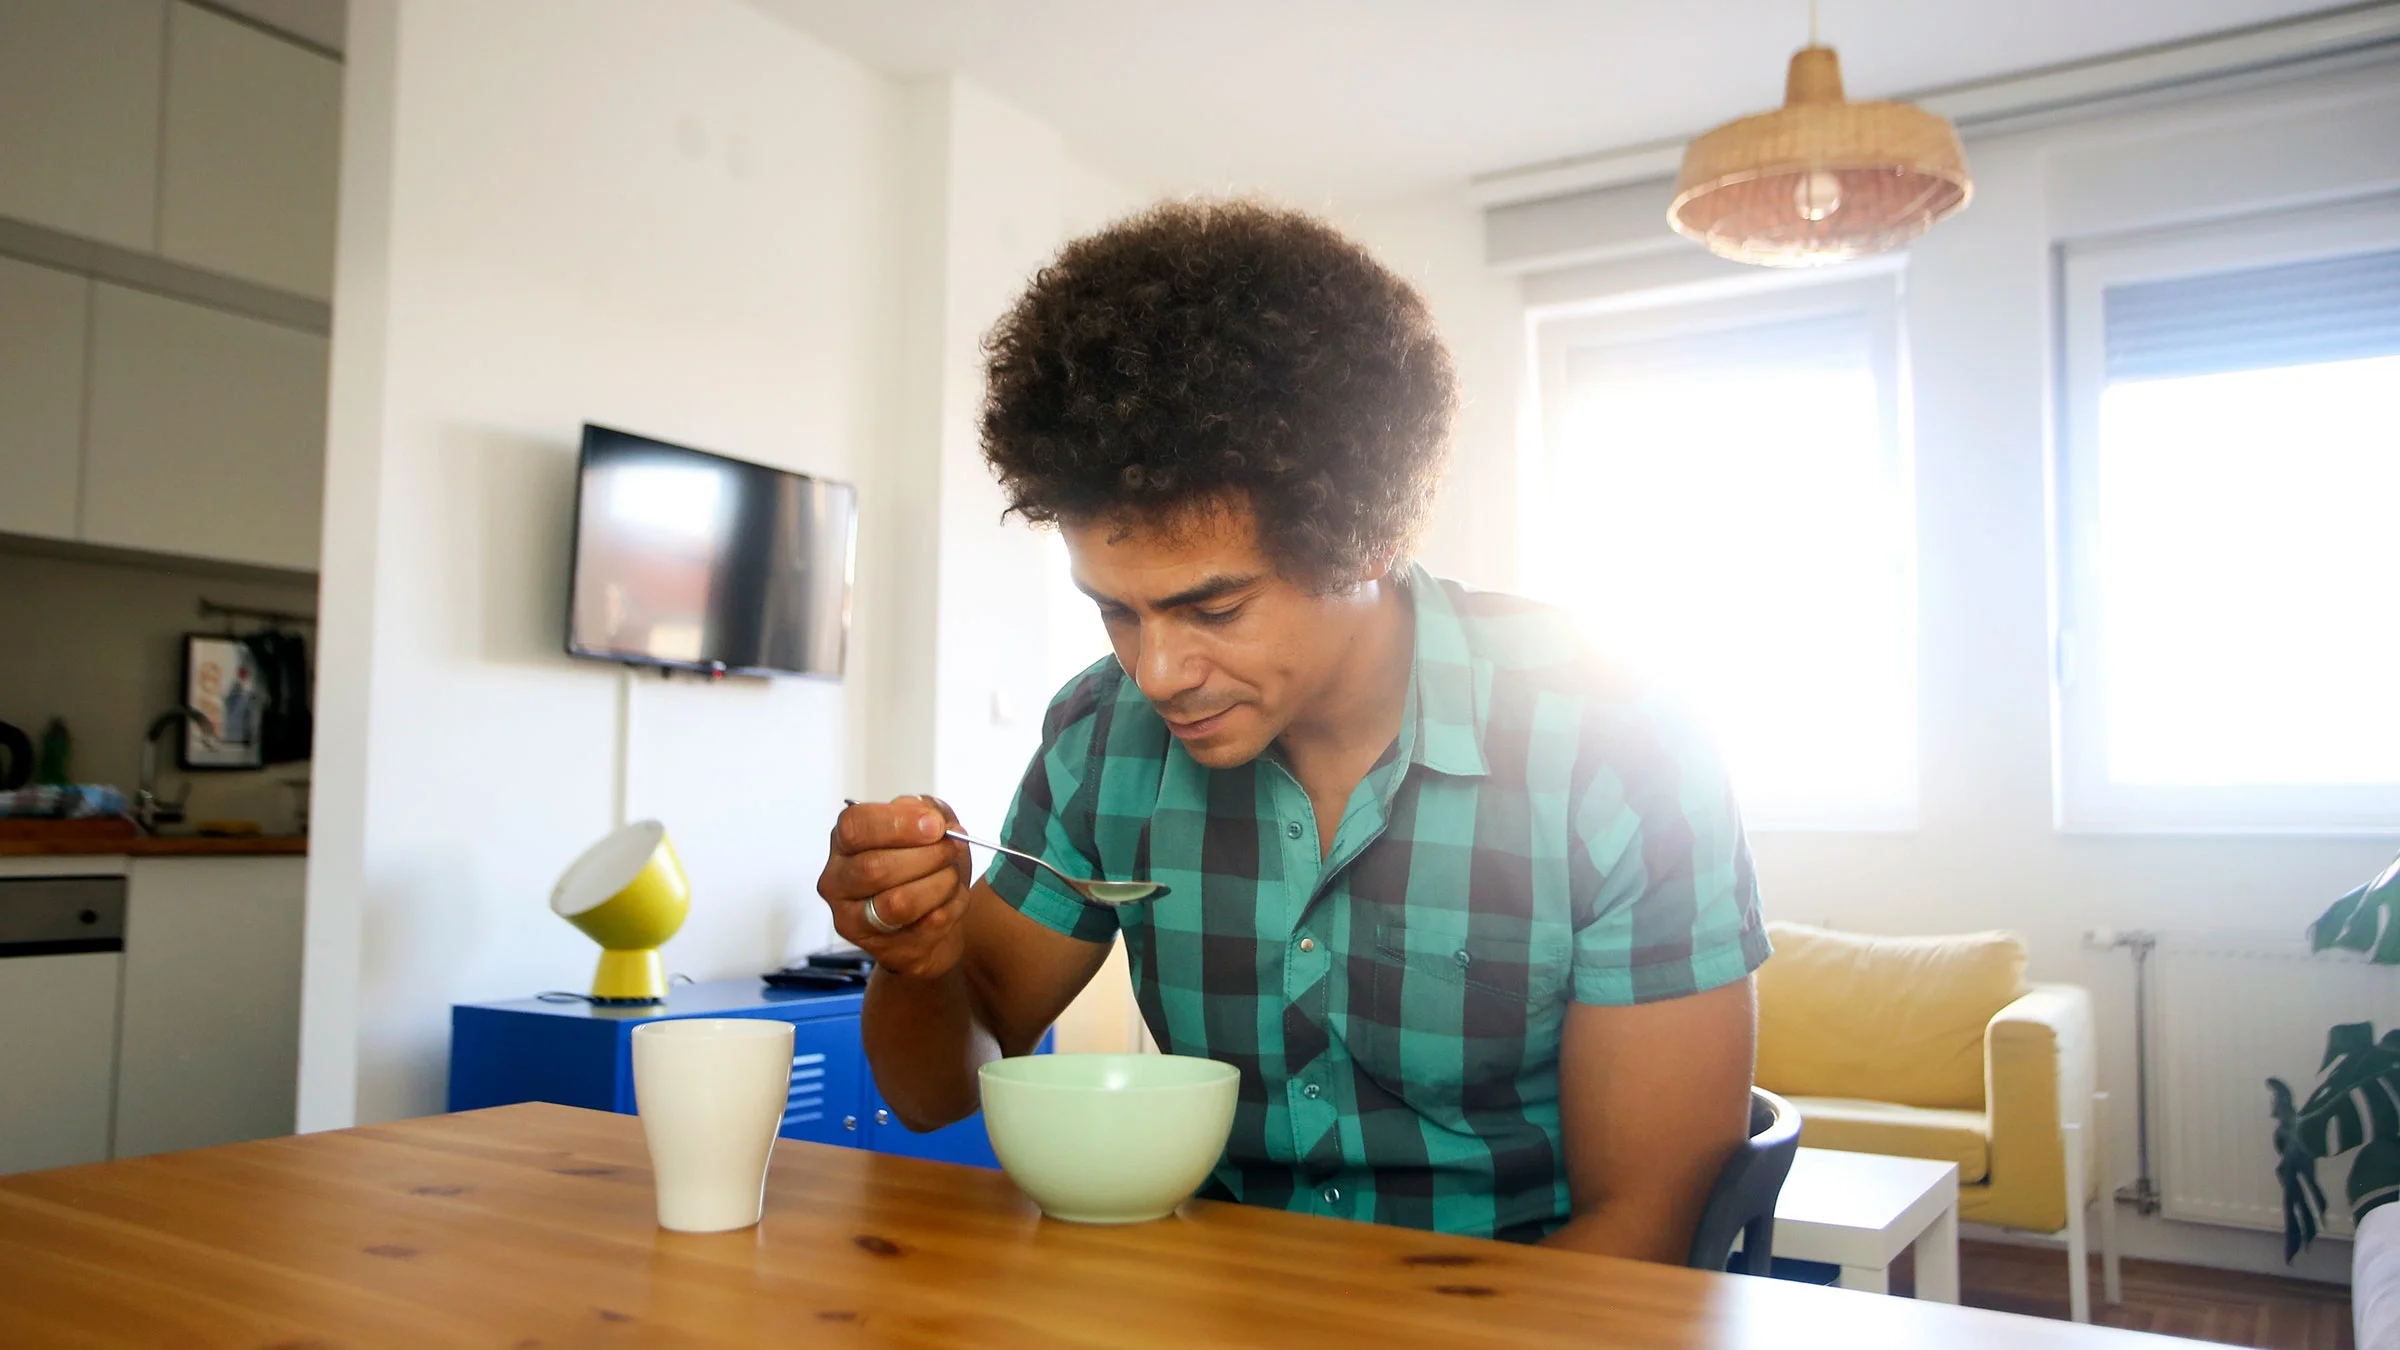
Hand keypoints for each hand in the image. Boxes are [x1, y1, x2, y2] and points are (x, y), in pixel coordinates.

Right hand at [818, 795, 972, 979]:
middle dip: (927, 855)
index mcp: (844, 843)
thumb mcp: (927, 829)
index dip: (898, 824)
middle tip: (952, 848)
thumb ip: (928, 812)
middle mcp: (837, 882)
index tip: (935, 825)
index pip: (854, 826)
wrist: (933, 924)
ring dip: (940, 883)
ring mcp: (853, 920)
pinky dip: (952, 907)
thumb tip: (932, 819)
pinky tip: (952, 899)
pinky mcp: (882, 950)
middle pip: (875, 868)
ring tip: (952, 875)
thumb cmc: (924, 868)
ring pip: (899, 903)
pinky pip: (925, 926)